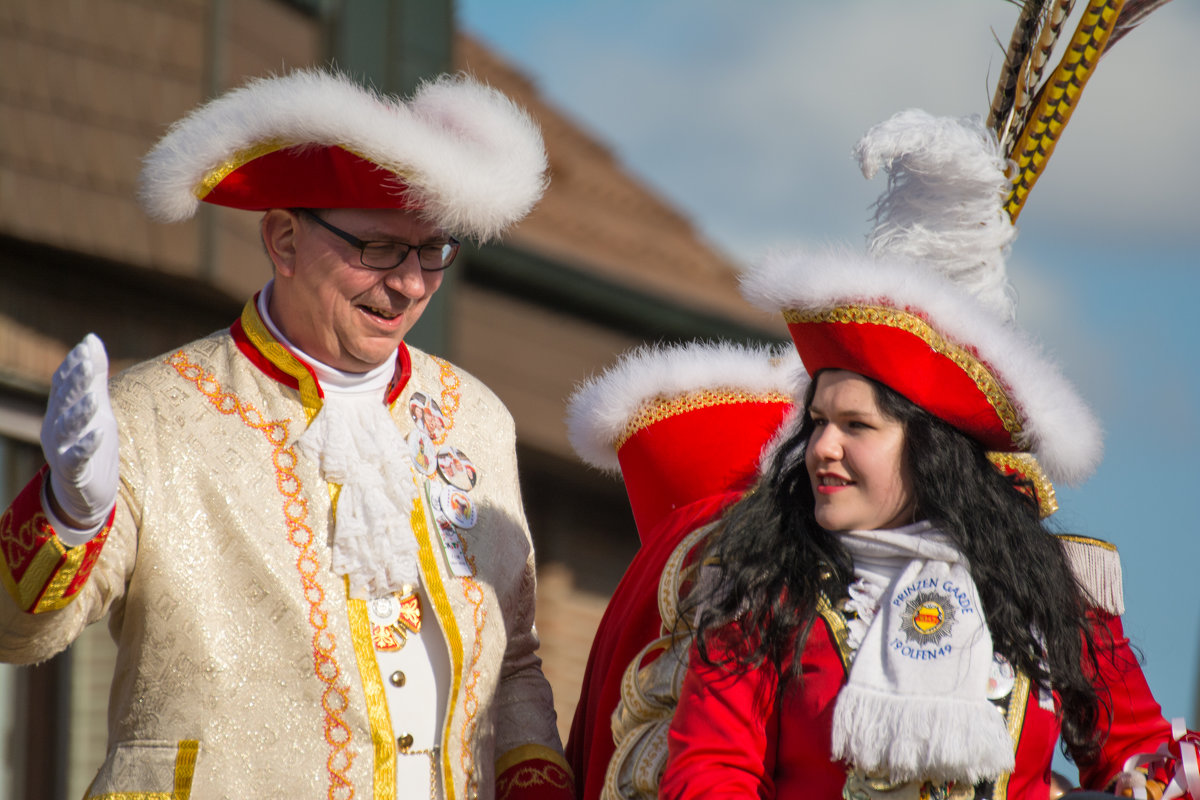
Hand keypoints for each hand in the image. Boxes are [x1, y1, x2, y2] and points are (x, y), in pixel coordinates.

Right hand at [40, 334, 118, 529]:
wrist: (86, 494)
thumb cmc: (90, 444)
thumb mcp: (97, 407)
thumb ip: (94, 377)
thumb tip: (91, 339)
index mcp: (61, 411)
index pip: (63, 384)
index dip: (73, 366)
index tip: (86, 348)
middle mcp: (56, 428)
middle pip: (64, 403)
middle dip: (75, 383)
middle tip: (88, 364)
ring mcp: (62, 450)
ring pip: (67, 429)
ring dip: (79, 412)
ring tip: (93, 397)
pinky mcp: (74, 472)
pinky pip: (77, 458)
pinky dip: (87, 445)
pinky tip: (99, 433)